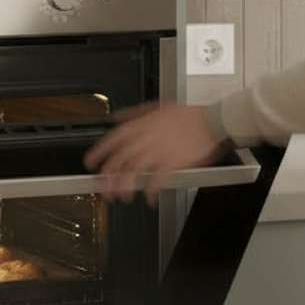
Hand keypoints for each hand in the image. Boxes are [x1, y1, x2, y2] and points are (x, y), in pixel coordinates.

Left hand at [83, 102, 222, 203]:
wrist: (214, 121)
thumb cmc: (190, 116)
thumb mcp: (158, 106)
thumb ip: (135, 112)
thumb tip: (117, 116)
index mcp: (143, 124)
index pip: (115, 138)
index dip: (100, 152)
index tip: (90, 163)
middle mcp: (148, 136)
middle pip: (122, 157)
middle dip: (109, 175)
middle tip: (103, 187)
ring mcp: (161, 149)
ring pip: (135, 169)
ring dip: (126, 185)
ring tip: (121, 196)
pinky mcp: (174, 161)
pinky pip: (157, 178)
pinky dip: (151, 189)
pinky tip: (148, 197)